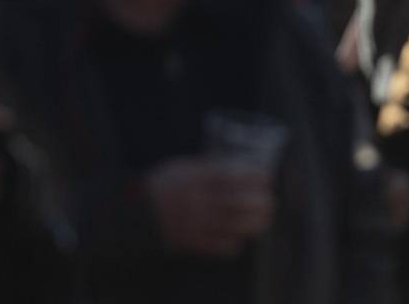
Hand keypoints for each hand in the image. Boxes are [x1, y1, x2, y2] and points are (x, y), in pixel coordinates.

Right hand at [145, 157, 275, 257]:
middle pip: (239, 203)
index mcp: (197, 179)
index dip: (254, 177)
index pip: (233, 176)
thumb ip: (206, 166)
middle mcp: (200, 201)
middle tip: (271, 200)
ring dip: (255, 223)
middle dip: (261, 202)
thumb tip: (233, 162)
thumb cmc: (162, 185)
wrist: (137, 214)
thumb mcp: (182, 166)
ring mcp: (198, 224)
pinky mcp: (194, 243)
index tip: (268, 177)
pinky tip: (240, 238)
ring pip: (235, 226)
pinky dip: (235, 243)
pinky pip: (221, 247)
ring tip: (265, 220)